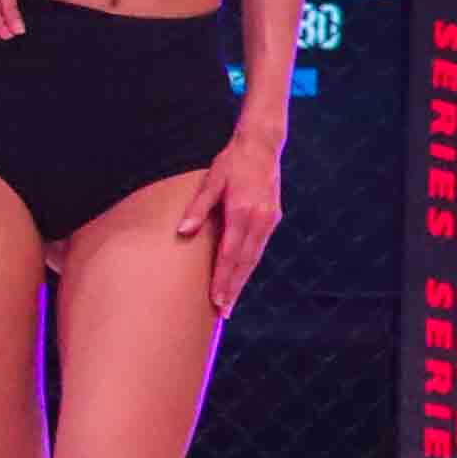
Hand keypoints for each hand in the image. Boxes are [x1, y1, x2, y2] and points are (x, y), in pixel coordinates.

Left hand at [180, 129, 286, 313]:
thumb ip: (197, 208)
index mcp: (242, 212)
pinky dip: (249, 265)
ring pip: (254, 258)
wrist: (262, 146)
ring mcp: (269, 220)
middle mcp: (259, 220)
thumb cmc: (232, 162)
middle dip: (233, 288)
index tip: (216, 299)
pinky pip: (259, 248)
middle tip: (223, 311)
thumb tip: (183, 232)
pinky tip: (240, 275)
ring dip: (242, 280)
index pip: (230, 254)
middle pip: (244, 262)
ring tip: (230, 300)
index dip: (223, 279)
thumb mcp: (211, 181)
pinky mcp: (273, 219)